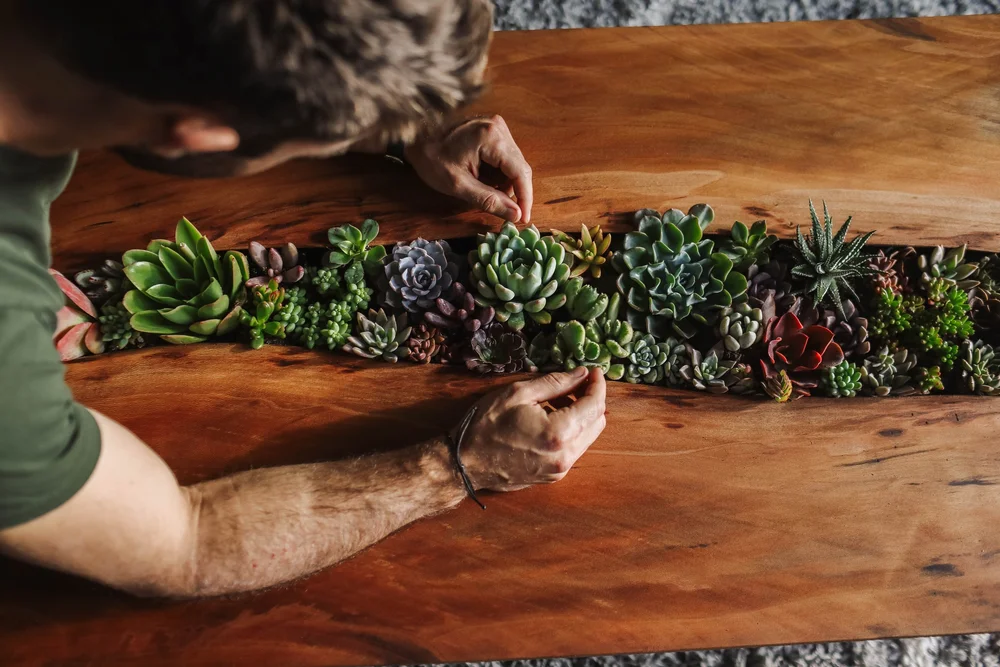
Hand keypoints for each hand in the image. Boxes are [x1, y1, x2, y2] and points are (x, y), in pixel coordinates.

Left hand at [405, 115, 532, 222]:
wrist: (412, 136)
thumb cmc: (430, 159)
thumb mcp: (458, 185)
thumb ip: (489, 200)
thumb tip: (516, 215)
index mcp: (492, 138)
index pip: (520, 172)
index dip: (525, 198)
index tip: (523, 219)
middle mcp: (498, 127)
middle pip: (520, 166)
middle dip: (515, 191)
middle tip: (506, 212)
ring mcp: (495, 125)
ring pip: (514, 162)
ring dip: (506, 182)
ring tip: (488, 194)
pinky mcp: (491, 128)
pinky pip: (505, 155)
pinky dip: (499, 172)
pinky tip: (484, 181)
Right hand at [459, 367, 606, 491]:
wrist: (465, 464)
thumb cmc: (486, 425)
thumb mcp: (518, 393)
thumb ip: (554, 383)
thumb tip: (581, 374)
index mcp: (558, 433)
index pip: (594, 405)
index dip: (597, 385)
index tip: (594, 372)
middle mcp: (565, 455)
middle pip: (597, 422)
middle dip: (592, 400)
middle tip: (577, 383)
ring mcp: (560, 469)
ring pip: (589, 437)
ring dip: (582, 416)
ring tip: (561, 400)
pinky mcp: (553, 476)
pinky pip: (574, 449)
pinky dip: (572, 431)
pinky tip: (553, 419)